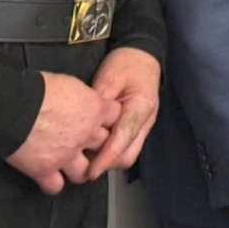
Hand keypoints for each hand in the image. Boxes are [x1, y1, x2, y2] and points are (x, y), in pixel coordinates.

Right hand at [6, 72, 119, 194]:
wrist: (12, 106)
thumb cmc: (37, 88)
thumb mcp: (68, 82)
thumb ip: (80, 96)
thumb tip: (79, 100)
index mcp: (94, 109)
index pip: (115, 116)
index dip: (108, 118)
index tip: (102, 120)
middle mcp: (85, 134)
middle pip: (105, 146)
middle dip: (99, 146)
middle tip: (88, 146)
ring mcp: (66, 155)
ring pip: (85, 172)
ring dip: (80, 170)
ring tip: (72, 166)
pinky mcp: (44, 170)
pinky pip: (55, 187)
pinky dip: (52, 185)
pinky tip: (49, 179)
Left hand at [83, 47, 162, 178]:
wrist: (143, 56)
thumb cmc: (126, 64)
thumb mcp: (109, 78)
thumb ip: (98, 103)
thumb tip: (82, 125)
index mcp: (140, 107)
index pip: (123, 139)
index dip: (106, 158)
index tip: (90, 171)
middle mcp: (146, 121)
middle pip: (128, 155)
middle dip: (107, 164)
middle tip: (82, 164)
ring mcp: (144, 126)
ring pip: (128, 154)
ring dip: (108, 160)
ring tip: (86, 156)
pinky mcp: (138, 127)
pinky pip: (126, 147)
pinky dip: (111, 152)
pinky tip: (94, 147)